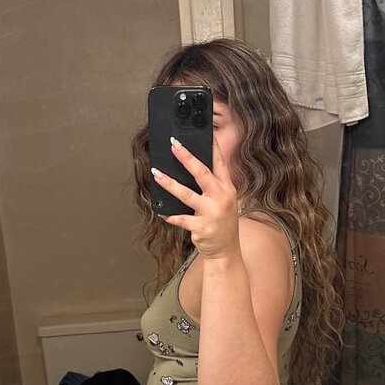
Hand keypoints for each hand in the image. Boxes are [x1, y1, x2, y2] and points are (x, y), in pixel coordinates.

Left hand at [151, 134, 239, 259]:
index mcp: (227, 189)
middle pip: (202, 173)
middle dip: (186, 157)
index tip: (205, 133)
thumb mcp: (224, 201)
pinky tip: (161, 211)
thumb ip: (213, 186)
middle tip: (173, 145)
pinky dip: (170, 215)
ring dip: (169, 183)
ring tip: (156, 173)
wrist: (226, 251)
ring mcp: (211, 213)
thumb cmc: (222, 223)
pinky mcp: (201, 228)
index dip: (213, 147)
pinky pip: (180, 219)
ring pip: (186, 194)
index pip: (219, 163)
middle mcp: (221, 198)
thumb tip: (191, 168)